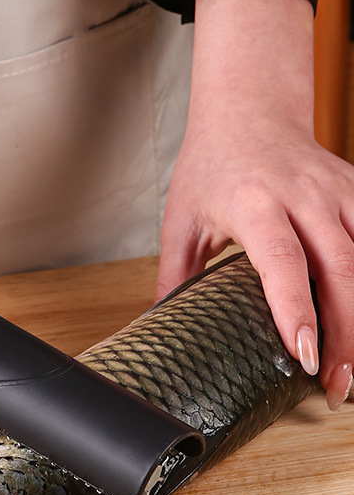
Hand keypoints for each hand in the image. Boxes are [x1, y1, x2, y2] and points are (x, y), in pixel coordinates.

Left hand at [158, 0, 353, 410]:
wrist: (249, 108)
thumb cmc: (213, 162)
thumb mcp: (181, 216)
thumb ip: (174, 274)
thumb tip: (160, 325)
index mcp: (254, 203)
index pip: (283, 263)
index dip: (297, 310)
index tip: (304, 354)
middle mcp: (303, 197)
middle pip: (339, 270)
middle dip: (344, 334)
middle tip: (334, 385)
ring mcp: (336, 192)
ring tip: (351, 369)